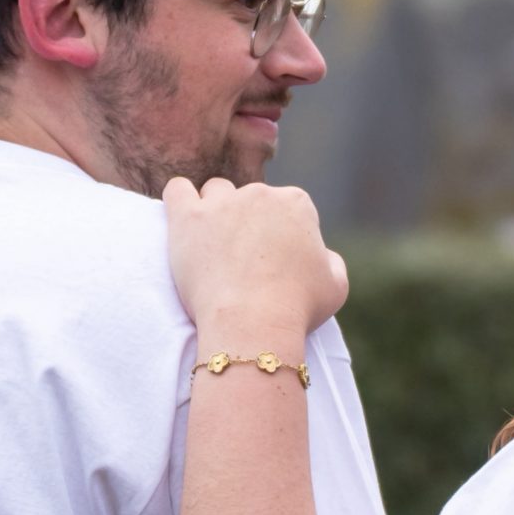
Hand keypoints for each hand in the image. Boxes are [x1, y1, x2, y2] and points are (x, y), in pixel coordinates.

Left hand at [163, 178, 348, 338]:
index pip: (289, 207)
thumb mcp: (336, 286)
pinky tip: (185, 223)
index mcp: (297, 203)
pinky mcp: (188, 217)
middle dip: (250, 225)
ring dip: (216, 211)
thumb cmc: (298, 308)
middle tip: (245, 262)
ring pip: (216, 192)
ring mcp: (222, 203)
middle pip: (252, 200)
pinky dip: (180, 201)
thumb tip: (321, 254)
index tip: (277, 262)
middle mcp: (260, 194)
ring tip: (214, 245)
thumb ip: (330, 260)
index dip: (283, 234)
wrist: (253, 323)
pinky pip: (177, 190)